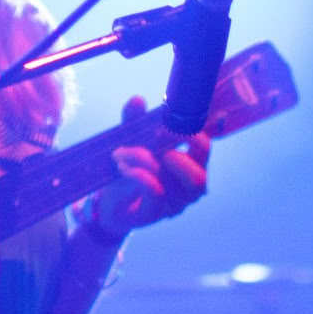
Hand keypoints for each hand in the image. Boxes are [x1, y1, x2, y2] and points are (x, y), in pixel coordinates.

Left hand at [87, 96, 210, 235]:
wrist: (108, 204)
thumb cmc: (128, 172)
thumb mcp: (130, 143)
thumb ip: (134, 123)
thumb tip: (137, 99)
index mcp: (189, 166)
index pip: (204, 148)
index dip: (190, 133)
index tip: (164, 123)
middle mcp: (188, 189)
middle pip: (199, 174)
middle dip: (176, 152)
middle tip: (153, 136)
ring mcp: (174, 204)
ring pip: (179, 182)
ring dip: (151, 161)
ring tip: (129, 153)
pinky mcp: (155, 213)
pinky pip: (155, 191)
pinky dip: (139, 174)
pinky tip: (123, 167)